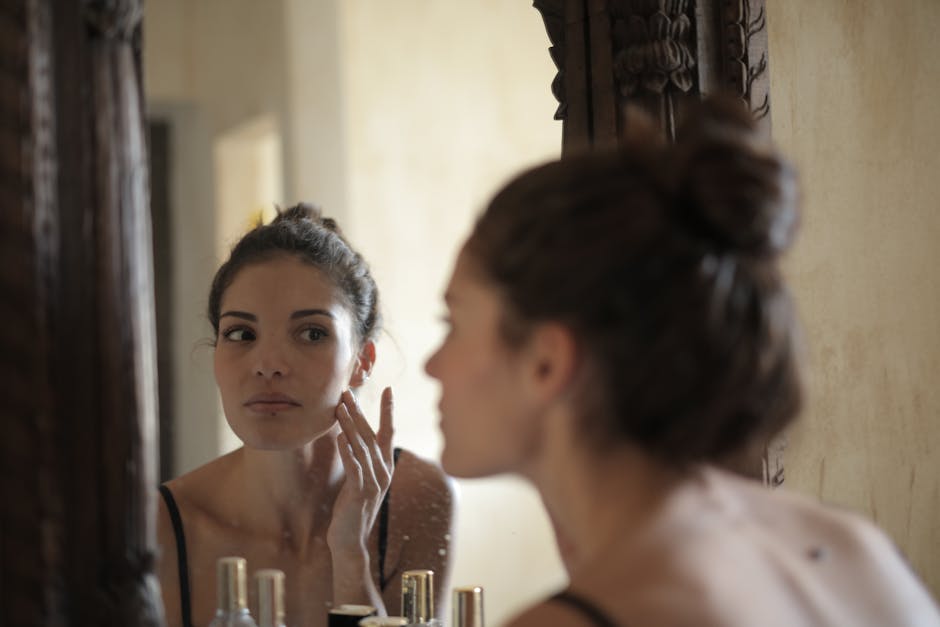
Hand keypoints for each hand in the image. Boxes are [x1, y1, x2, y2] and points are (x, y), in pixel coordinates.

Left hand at [327, 387, 394, 556]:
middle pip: (371, 435)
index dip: (388, 411)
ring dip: (350, 426)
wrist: (350, 541)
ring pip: (361, 447)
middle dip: (359, 412)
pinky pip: (354, 468)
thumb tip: (352, 437)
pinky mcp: (360, 493)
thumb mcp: (359, 481)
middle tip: (348, 391)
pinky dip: (348, 452)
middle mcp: (383, 472)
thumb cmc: (352, 509)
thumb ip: (360, 460)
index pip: (388, 432)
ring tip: (340, 407)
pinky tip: (340, 438)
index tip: (388, 389)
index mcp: (384, 467)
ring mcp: (373, 483)